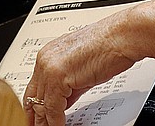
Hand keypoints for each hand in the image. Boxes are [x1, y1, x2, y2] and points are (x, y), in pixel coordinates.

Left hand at [23, 11, 138, 125]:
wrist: (121, 37)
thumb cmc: (108, 47)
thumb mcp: (81, 69)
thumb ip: (68, 86)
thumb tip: (63, 101)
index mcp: (48, 55)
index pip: (33, 89)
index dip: (33, 108)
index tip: (36, 120)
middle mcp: (45, 60)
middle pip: (33, 98)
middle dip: (36, 117)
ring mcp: (50, 67)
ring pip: (41, 105)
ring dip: (45, 122)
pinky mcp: (58, 76)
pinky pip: (53, 108)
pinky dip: (56, 122)